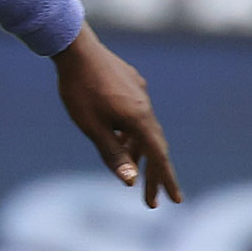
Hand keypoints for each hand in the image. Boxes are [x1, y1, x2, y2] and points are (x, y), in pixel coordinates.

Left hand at [53, 29, 182, 207]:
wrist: (75, 48)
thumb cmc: (79, 90)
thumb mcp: (92, 128)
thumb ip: (112, 154)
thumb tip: (131, 181)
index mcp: (138, 119)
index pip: (158, 157)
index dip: (166, 180)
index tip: (176, 200)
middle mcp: (144, 106)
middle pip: (154, 147)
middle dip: (152, 175)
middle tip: (151, 202)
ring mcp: (139, 93)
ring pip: (144, 130)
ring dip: (139, 153)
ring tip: (131, 171)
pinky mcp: (131, 84)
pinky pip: (137, 115)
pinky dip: (133, 133)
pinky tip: (120, 136)